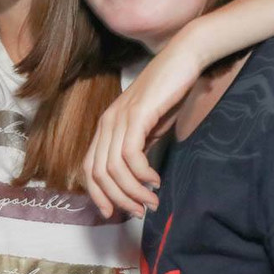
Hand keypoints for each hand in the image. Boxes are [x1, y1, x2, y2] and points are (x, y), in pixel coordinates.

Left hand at [84, 33, 207, 217]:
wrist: (183, 59)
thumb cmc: (169, 93)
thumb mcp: (150, 128)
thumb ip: (140, 150)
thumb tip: (138, 179)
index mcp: (106, 127)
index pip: (89, 168)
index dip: (98, 194)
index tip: (115, 213)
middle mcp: (107, 123)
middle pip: (98, 173)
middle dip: (118, 199)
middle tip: (140, 211)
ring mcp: (119, 118)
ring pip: (113, 168)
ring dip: (133, 191)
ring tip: (151, 202)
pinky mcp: (136, 114)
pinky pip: (130, 154)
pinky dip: (142, 174)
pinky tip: (155, 181)